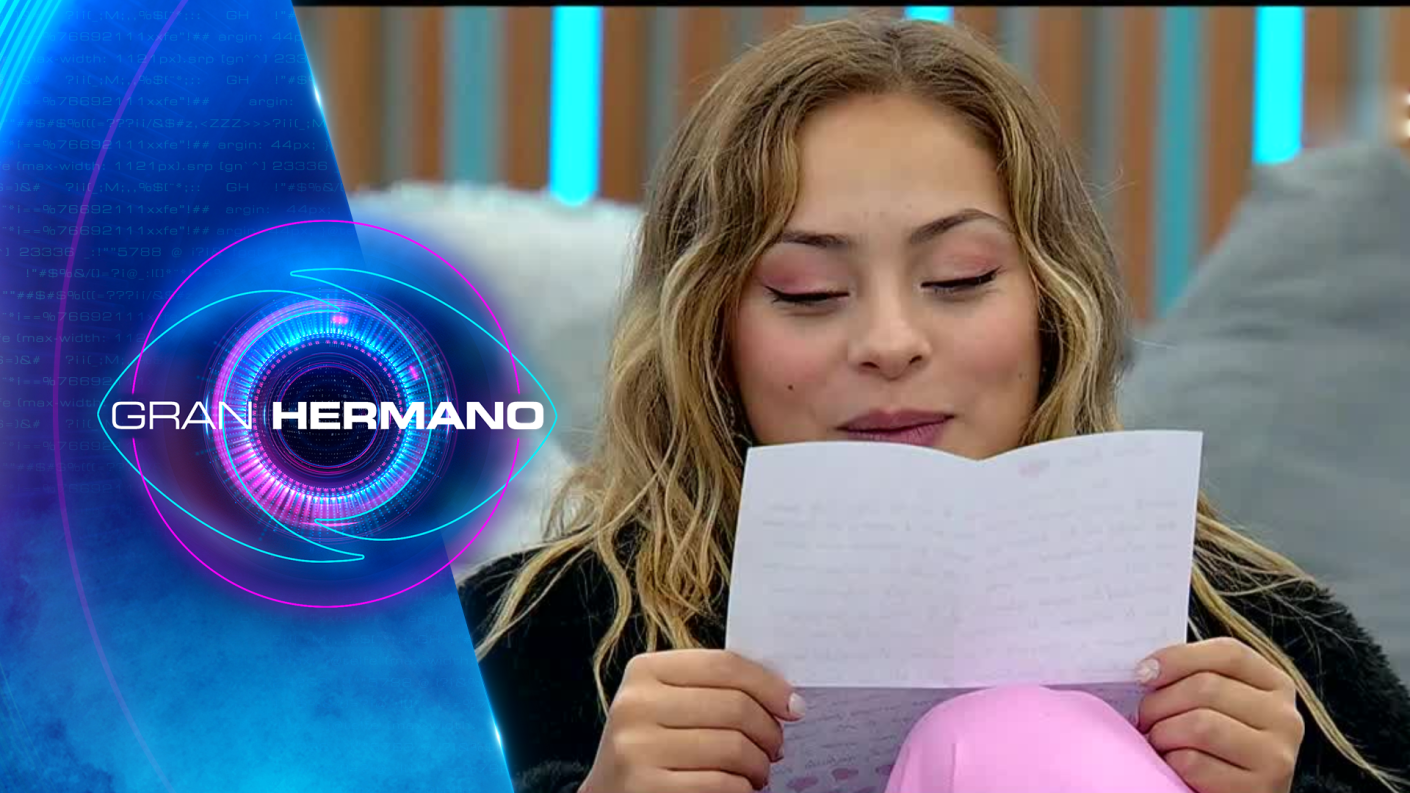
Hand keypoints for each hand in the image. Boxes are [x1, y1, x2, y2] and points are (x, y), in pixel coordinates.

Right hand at [579, 649, 803, 792]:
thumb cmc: (652, 745)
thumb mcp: (668, 704)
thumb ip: (712, 690)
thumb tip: (784, 697)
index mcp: (644, 671)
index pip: (723, 665)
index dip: (768, 685)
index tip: (793, 706)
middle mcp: (635, 705)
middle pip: (734, 707)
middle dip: (769, 731)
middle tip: (776, 747)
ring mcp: (637, 748)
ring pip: (732, 748)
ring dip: (759, 765)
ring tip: (759, 772)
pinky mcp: (645, 787)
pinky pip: (720, 784)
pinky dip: (742, 790)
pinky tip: (740, 789)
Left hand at [1137, 637, 1304, 792]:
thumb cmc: (1218, 745)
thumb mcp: (1219, 704)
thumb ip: (1196, 678)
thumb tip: (1147, 670)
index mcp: (1276, 684)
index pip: (1229, 653)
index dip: (1179, 658)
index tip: (1143, 673)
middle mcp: (1285, 717)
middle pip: (1206, 687)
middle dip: (1159, 702)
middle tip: (1144, 717)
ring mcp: (1276, 755)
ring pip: (1199, 725)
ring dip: (1163, 733)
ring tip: (1158, 741)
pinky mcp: (1259, 788)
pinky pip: (1194, 763)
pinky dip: (1172, 763)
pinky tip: (1175, 766)